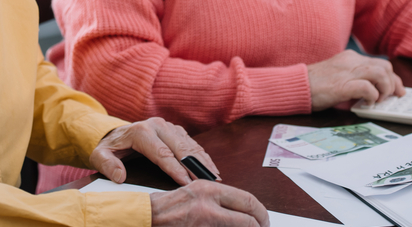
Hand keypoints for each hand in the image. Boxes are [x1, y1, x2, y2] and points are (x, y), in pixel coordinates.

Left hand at [89, 117, 220, 185]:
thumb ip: (107, 165)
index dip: (175, 169)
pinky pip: (191, 143)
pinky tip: (210, 168)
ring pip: (189, 144)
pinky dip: (202, 156)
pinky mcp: (175, 130)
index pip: (161, 153)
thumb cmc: (109, 148)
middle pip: (180, 147)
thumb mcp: (100, 156)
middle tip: (207, 182)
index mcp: (141, 131)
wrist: (114, 133)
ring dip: (202, 161)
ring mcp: (168, 126)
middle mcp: (157, 125)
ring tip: (213, 177)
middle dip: (194, 166)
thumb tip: (120, 176)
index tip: (186, 183)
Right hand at [150, 181, 268, 226]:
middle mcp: (208, 203)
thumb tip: (243, 210)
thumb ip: (218, 199)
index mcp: (209, 189)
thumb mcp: (196, 193)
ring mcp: (204, 221)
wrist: (147, 216)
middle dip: (260, 225)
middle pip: (249, 217)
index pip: (248, 200)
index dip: (261, 213)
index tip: (263, 220)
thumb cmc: (169, 206)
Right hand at [307, 50, 404, 110]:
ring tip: (378, 100)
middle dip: (393, 83)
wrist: (296, 86)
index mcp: (350, 57)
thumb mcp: (338, 75)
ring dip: (385, 89)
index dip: (393, 78)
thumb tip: (374, 91)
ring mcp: (347, 72)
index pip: (381, 63)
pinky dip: (372, 96)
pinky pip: (367, 87)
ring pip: (380, 74)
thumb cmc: (315, 85)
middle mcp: (351, 61)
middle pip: (385, 66)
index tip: (397, 90)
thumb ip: (355, 78)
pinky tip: (367, 103)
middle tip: (392, 97)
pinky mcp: (342, 85)